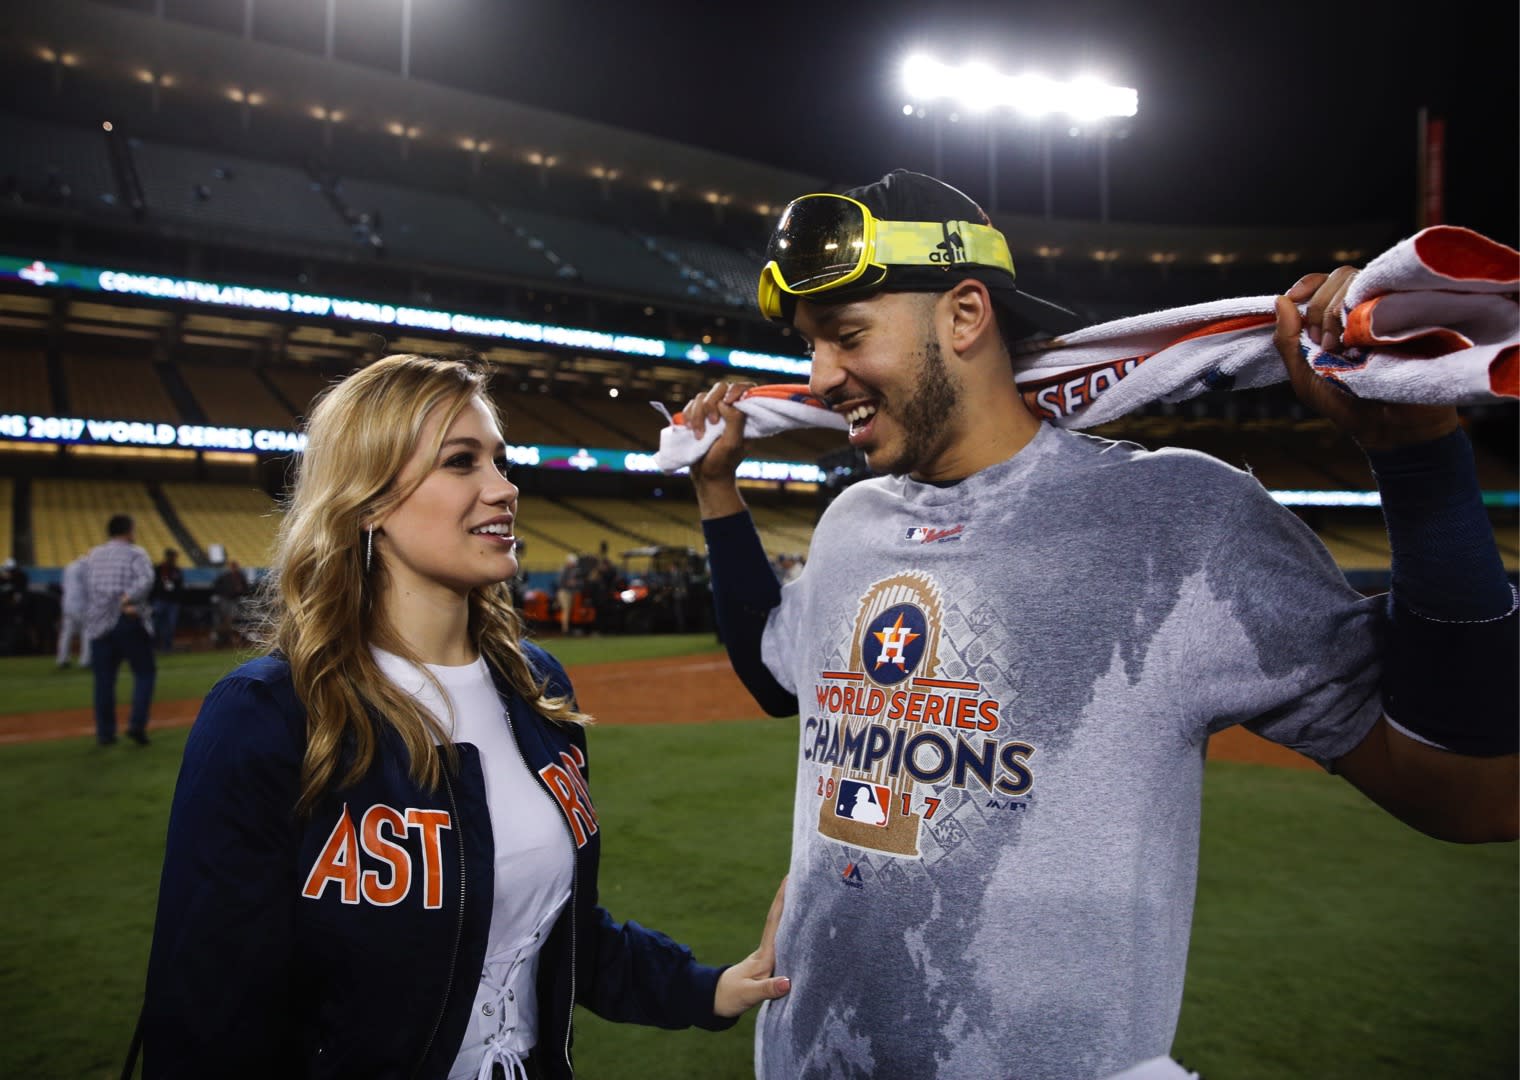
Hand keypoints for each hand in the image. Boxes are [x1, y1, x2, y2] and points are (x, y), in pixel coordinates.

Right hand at [684, 380, 755, 517]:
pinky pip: (690, 405)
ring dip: (697, 415)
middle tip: (712, 422)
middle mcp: (729, 410)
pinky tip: (690, 430)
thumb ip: (735, 421)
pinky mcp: (698, 417)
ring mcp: (712, 413)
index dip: (736, 389)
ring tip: (698, 435)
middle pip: (720, 388)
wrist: (706, 477)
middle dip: (711, 403)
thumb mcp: (733, 444)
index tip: (728, 401)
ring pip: (702, 397)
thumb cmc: (723, 462)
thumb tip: (726, 402)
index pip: (745, 388)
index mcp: (744, 415)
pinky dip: (688, 416)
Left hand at [713, 876, 789, 1017]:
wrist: (716, 1001)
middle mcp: (767, 951)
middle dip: (789, 898)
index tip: (789, 880)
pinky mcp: (770, 963)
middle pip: (779, 919)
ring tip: (804, 893)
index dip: (782, 901)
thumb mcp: (749, 995)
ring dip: (791, 910)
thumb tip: (788, 982)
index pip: (774, 923)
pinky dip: (791, 929)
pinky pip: (784, 941)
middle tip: (801, 876)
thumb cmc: (731, 997)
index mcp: (764, 954)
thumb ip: (768, 989)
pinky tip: (799, 925)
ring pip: (782, 928)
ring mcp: (768, 955)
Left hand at [1275, 270, 1458, 451]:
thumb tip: (1280, 300)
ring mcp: (1394, 309)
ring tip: (1341, 348)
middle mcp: (1368, 307)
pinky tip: (1362, 340)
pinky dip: (1369, 311)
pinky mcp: (1416, 316)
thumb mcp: (1304, 375)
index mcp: (1341, 316)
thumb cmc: (1345, 403)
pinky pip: (1392, 295)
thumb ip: (1287, 340)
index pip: (1325, 281)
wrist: (1389, 428)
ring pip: (1363, 282)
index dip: (1308, 285)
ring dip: (1339, 311)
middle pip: (1342, 276)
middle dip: (1321, 307)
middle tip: (1324, 344)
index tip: (1294, 300)